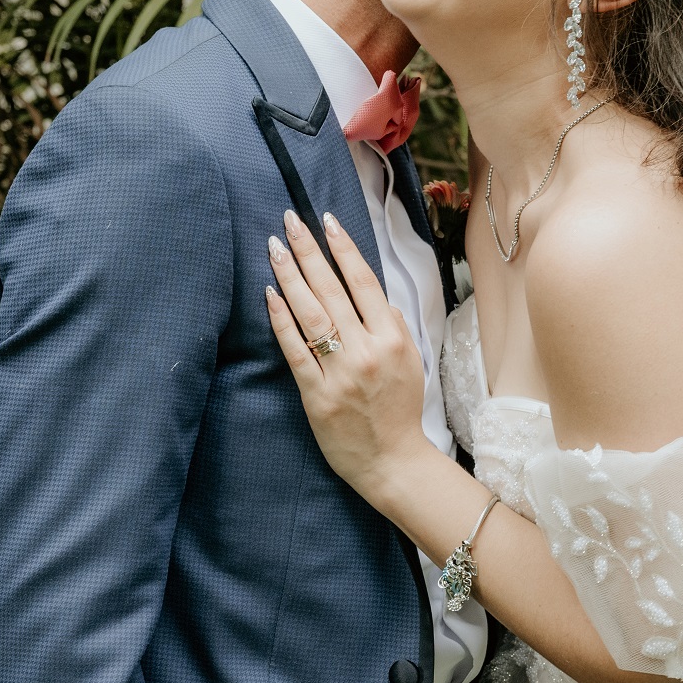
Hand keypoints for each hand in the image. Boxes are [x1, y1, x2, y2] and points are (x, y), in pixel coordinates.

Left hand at [265, 209, 433, 503]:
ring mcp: (340, 373)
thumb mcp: (412, 361)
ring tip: (274, 248)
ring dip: (290, 276)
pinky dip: (281, 320)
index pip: (364, 282)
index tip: (327, 221)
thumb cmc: (401, 409)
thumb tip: (375, 295)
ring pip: (311, 314)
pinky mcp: (316, 394)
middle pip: (332, 290)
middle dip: (309, 250)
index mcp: (393, 338)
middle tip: (290, 221)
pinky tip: (270, 294)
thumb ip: (393, 325)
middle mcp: (366, 351)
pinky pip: (295, 350)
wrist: (392, 461)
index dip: (344, 248)